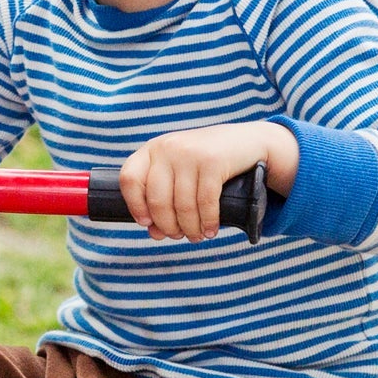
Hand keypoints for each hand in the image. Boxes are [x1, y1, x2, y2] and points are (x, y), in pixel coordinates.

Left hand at [120, 121, 299, 239]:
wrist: (247, 142)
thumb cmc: (208, 163)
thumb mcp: (180, 170)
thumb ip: (164, 196)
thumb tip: (154, 232)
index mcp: (153, 149)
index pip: (130, 179)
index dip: (135, 206)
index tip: (147, 223)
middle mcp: (168, 148)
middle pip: (157, 199)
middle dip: (168, 225)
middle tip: (179, 236)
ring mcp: (190, 153)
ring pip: (182, 205)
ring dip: (190, 228)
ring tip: (197, 236)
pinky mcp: (213, 161)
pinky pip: (205, 202)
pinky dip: (208, 222)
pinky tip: (210, 230)